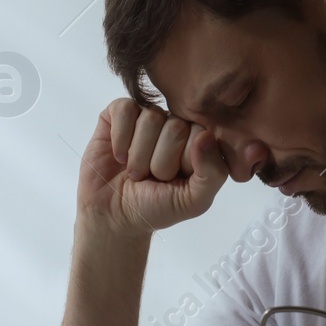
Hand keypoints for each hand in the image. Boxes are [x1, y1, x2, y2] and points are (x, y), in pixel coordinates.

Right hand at [76, 97, 228, 238]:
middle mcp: (175, 124)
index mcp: (198, 141)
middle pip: (175, 127)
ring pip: (150, 118)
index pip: (200, 135)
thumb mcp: (194, 201)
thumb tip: (205, 137)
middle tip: (151, 178)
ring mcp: (147, 116)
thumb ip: (213, 173)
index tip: (174, 181)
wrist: (113, 216)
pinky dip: (120, 139)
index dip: (183, 164)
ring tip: (135, 172)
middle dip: (159, 163)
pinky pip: (124, 109)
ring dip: (138, 156)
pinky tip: (119, 156)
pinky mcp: (119, 113)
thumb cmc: (156, 207)